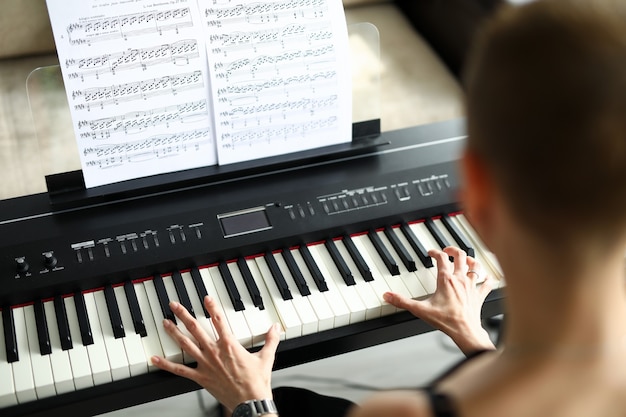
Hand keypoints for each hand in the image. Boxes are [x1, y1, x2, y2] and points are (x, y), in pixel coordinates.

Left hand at [150, 296, 280, 412]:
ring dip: (174, 333)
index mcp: (230, 346)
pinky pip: (180, 370)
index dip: (212, 308)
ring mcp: (206, 365)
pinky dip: (166, 365)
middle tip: (175, 305)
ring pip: (186, 345)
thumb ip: (270, 340)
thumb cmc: (256, 382)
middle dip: (184, 315)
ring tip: (165, 323)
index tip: (205, 298)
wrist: (250, 402)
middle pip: (196, 329)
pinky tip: (156, 359)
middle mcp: (215, 353)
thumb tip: (275, 328)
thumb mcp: (266, 357)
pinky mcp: (200, 378)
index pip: (219, 321)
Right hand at [383, 246, 495, 354]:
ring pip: (475, 266)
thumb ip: (402, 302)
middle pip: (460, 256)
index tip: (431, 253)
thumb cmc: (446, 320)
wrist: (465, 331)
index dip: (435, 252)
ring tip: (466, 259)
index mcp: (446, 280)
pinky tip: (487, 277)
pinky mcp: (479, 295)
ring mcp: (472, 287)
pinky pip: (487, 283)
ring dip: (471, 260)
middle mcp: (460, 280)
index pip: (441, 258)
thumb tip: (388, 296)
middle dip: (453, 250)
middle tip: (447, 250)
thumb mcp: (420, 310)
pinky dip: (488, 278)